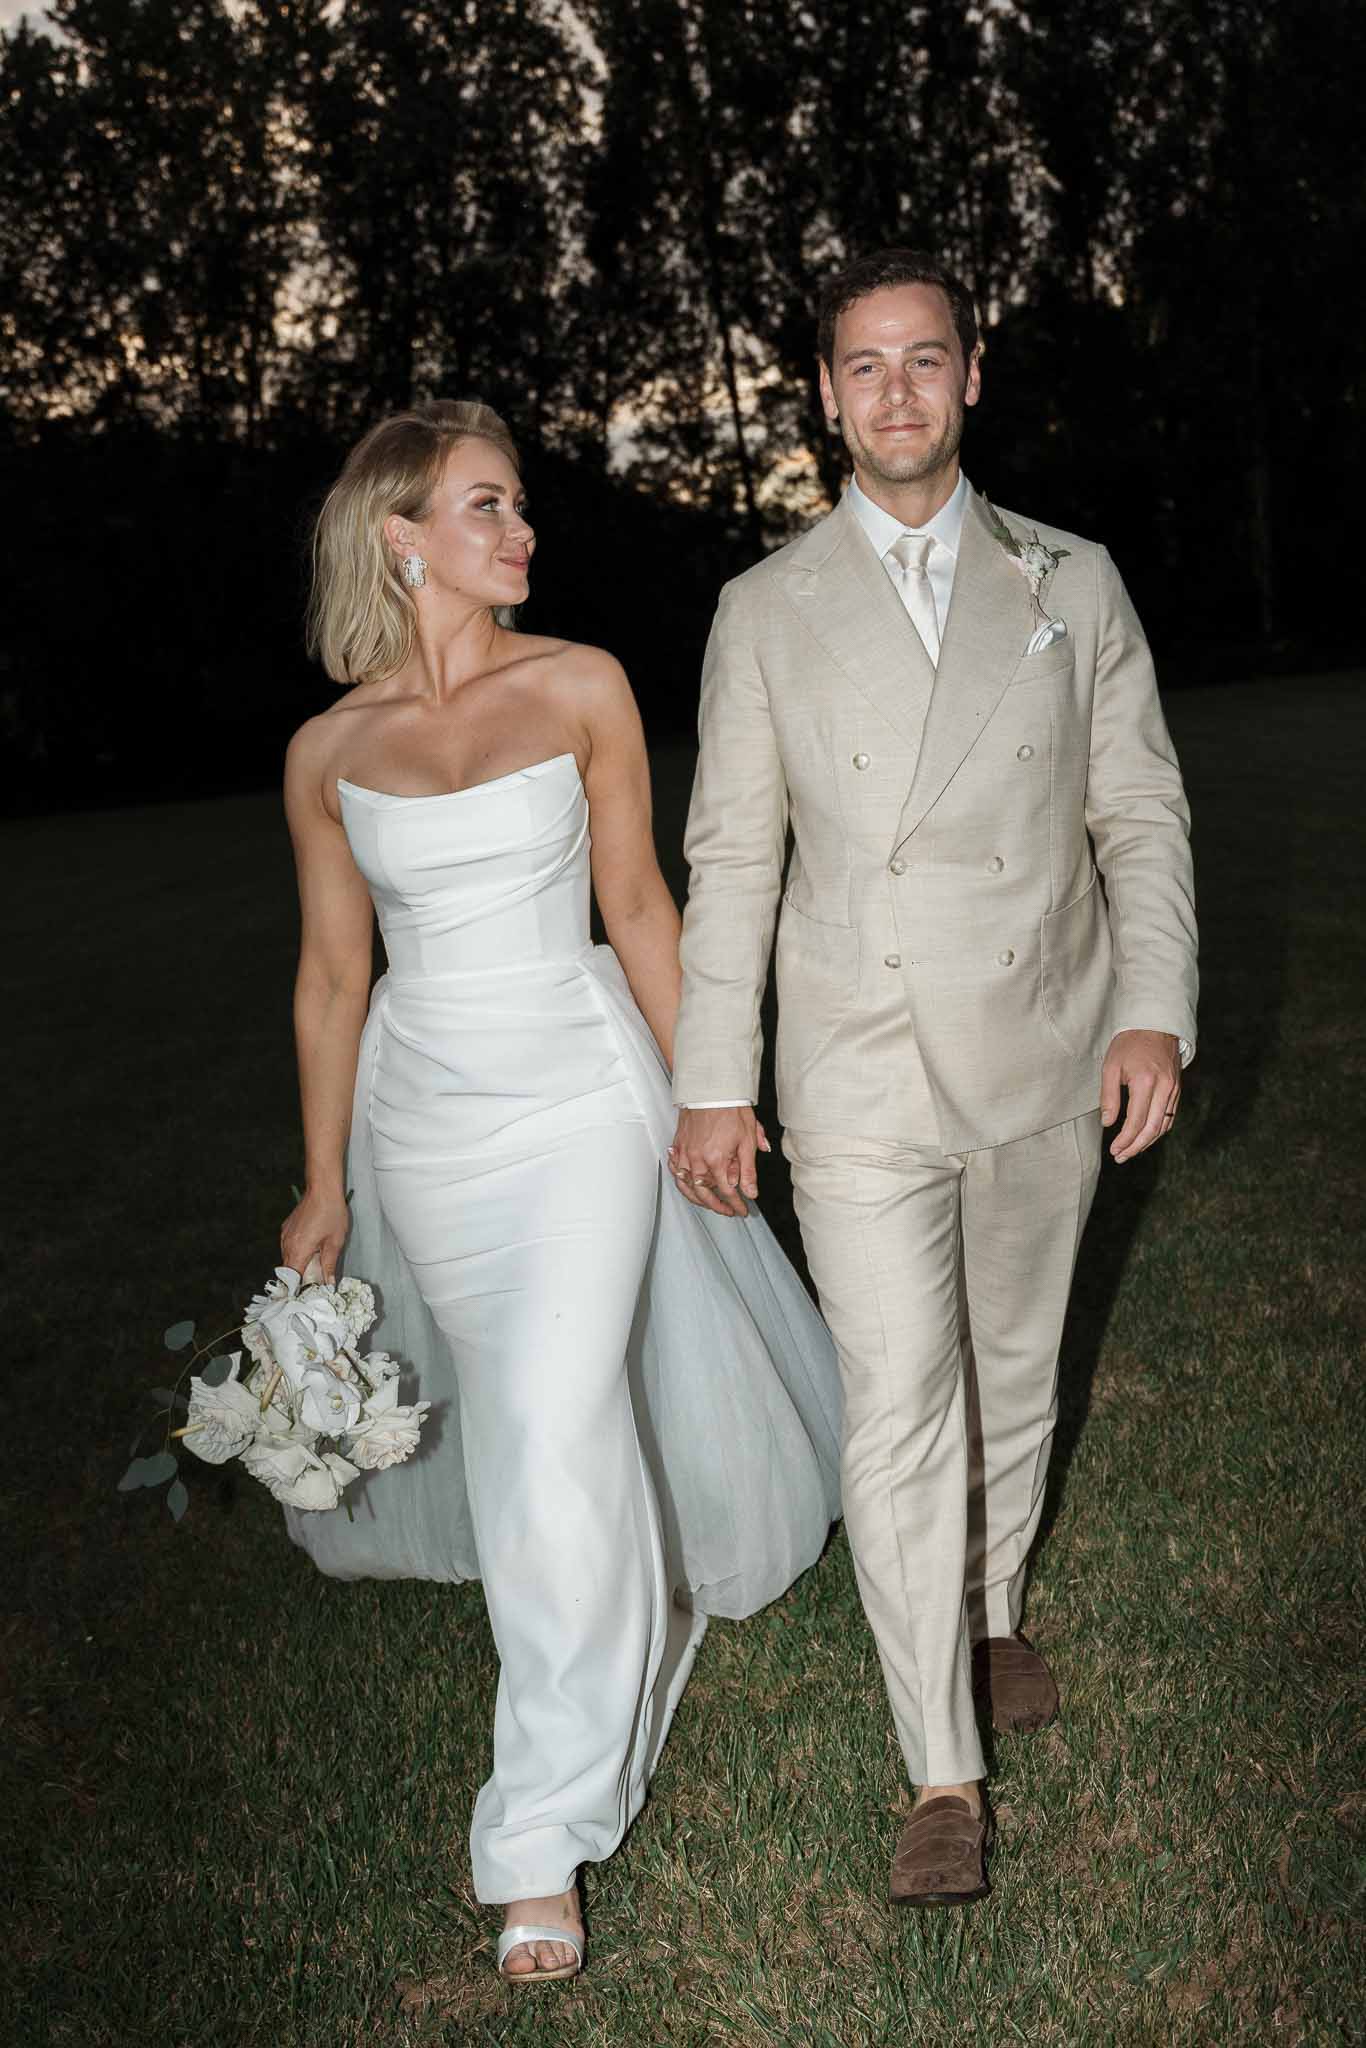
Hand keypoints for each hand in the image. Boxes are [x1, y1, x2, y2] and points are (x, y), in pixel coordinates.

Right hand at [280, 1187, 349, 1282]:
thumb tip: (328, 1283)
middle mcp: (287, 1244)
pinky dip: (298, 1252)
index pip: (290, 1278)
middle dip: (299, 1277)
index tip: (305, 1294)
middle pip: (288, 1270)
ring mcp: (285, 1235)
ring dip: (299, 1264)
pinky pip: (289, 1247)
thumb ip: (329, 1265)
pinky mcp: (286, 1229)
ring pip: (288, 1258)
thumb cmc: (331, 1214)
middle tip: (314, 1280)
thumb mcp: (335, 1243)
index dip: (296, 1288)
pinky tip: (311, 1248)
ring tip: (315, 1262)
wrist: (322, 1190)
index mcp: (298, 1250)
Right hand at [667, 1107, 770, 1218]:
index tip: (743, 1210)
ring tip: (709, 1204)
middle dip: (717, 1206)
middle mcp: (696, 1159)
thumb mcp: (747, 1140)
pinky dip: (681, 1181)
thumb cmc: (730, 1109)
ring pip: (686, 1185)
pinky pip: (676, 1170)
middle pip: (704, 1193)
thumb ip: (748, 1170)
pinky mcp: (678, 1145)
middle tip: (728, 1211)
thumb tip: (750, 1191)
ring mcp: (684, 1153)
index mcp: (715, 1159)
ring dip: (698, 1199)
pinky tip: (688, 1184)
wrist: (711, 1088)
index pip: (727, 1191)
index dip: (736, 1204)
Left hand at [1100, 1029, 1181, 1161]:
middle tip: (1121, 1157)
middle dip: (1136, 1147)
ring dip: (1147, 1142)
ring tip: (1131, 1151)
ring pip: (1164, 1125)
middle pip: (1152, 1129)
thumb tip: (1108, 1124)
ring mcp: (1174, 1090)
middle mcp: (1164, 1088)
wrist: (1156, 1025)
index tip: (1114, 1150)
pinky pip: (1170, 1116)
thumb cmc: (1129, 1044)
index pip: (1136, 1121)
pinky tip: (1145, 1136)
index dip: (1125, 1140)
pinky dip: (1158, 1130)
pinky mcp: (1177, 1089)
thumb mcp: (1111, 1067)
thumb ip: (1109, 1096)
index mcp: (1146, 1082)